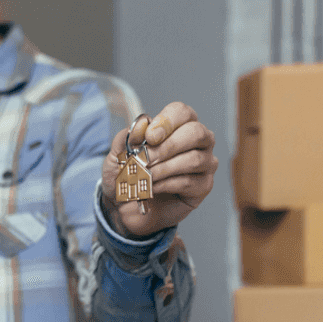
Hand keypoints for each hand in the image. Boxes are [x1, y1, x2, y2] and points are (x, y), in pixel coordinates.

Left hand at [100, 102, 217, 238]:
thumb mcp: (119, 154)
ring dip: (165, 168)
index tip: (149, 137)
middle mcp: (197, 141)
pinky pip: (190, 181)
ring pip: (194, 159)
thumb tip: (142, 125)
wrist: (125, 207)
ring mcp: (204, 163)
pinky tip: (152, 187)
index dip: (166, 122)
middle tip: (147, 159)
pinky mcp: (203, 186)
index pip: (182, 112)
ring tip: (146, 175)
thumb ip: (128, 137)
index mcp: (178, 125)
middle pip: (196, 132)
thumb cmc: (127, 175)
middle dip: (169, 146)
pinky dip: (167, 184)